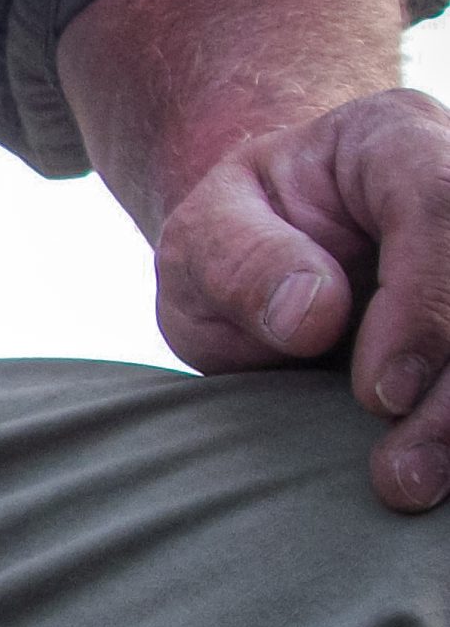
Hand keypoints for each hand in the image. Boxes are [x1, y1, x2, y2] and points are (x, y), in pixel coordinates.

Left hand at [155, 88, 449, 510]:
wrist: (267, 259)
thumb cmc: (232, 242)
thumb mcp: (200, 242)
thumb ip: (241, 264)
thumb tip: (314, 316)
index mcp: (389, 139)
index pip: (438, 202)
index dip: (427, 304)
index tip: (381, 393)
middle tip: (402, 476)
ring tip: (412, 488)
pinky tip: (438, 477)